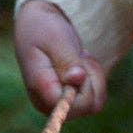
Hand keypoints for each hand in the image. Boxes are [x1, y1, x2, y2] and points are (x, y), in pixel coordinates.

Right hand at [14, 0, 106, 116]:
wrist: (37, 26)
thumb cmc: (44, 30)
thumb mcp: (56, 39)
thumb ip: (66, 61)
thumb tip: (77, 80)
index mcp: (40, 89)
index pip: (73, 105)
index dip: (85, 85)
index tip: (78, 61)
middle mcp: (48, 104)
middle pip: (88, 106)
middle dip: (92, 78)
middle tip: (79, 56)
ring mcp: (58, 105)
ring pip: (95, 103)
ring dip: (94, 77)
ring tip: (79, 58)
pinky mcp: (68, 102)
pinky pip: (95, 98)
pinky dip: (94, 79)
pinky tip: (81, 64)